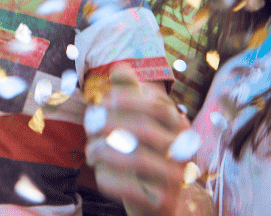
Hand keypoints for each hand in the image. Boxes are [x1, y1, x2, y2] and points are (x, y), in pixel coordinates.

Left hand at [85, 68, 198, 215]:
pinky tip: (98, 173)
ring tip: (89, 151)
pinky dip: (109, 178)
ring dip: (104, 152)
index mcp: (178, 126)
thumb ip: (131, 95)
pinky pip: (132, 189)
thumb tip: (120, 68)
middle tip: (88, 126)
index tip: (103, 100)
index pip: (157, 105)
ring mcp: (175, 179)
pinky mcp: (163, 203)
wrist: (158, 202)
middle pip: (145, 130)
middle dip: (109, 124)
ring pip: (138, 160)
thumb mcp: (140, 122)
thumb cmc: (144, 153)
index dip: (127, 99)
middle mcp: (181, 150)